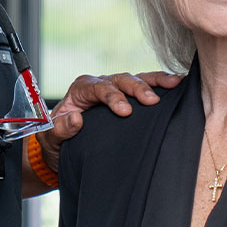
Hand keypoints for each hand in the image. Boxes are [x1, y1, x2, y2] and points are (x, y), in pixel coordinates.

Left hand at [40, 70, 180, 169]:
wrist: (61, 147)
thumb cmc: (55, 140)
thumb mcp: (50, 138)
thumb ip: (60, 129)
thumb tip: (76, 118)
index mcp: (81, 90)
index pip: (99, 88)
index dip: (113, 97)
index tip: (125, 111)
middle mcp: (99, 85)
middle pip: (121, 80)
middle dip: (137, 88)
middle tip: (151, 101)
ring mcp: (115, 90)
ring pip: (136, 79)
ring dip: (155, 81)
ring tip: (174, 82)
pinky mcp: (127, 98)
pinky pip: (145, 87)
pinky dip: (160, 85)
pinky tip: (177, 85)